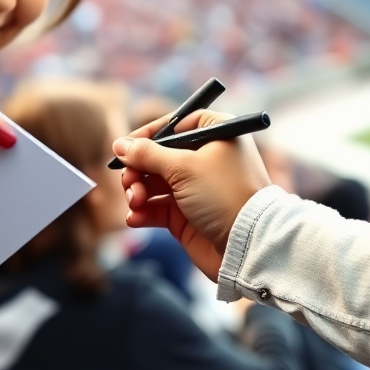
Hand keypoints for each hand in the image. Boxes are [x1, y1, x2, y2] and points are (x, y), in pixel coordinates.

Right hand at [112, 109, 271, 280]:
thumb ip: (147, 154)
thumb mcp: (183, 167)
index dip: (148, 135)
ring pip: (154, 183)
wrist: (249, 245)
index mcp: (215, 135)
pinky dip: (144, 211)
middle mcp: (206, 159)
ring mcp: (196, 189)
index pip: (175, 125)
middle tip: (129, 182)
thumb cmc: (224, 194)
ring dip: (137, 191)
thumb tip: (119, 145)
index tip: (125, 147)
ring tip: (135, 202)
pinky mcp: (188, 215)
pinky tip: (135, 218)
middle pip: (158, 156)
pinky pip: (157, 208)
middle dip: (138, 170)